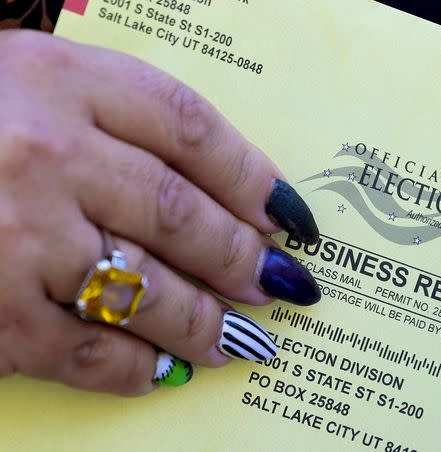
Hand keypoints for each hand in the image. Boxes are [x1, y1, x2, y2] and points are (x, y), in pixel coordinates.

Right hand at [0, 30, 320, 393]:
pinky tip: (162, 372)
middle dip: (243, 259)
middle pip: (184, 215)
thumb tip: (228, 188)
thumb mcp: (27, 80)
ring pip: (149, 290)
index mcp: (60, 81)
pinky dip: (133, 369)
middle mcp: (46, 156)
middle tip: (279, 285)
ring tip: (245, 339)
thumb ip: (118, 117)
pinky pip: (85, 353)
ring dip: (207, 322)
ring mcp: (16, 239)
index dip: (255, 177)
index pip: (192, 130)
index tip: (290, 216)